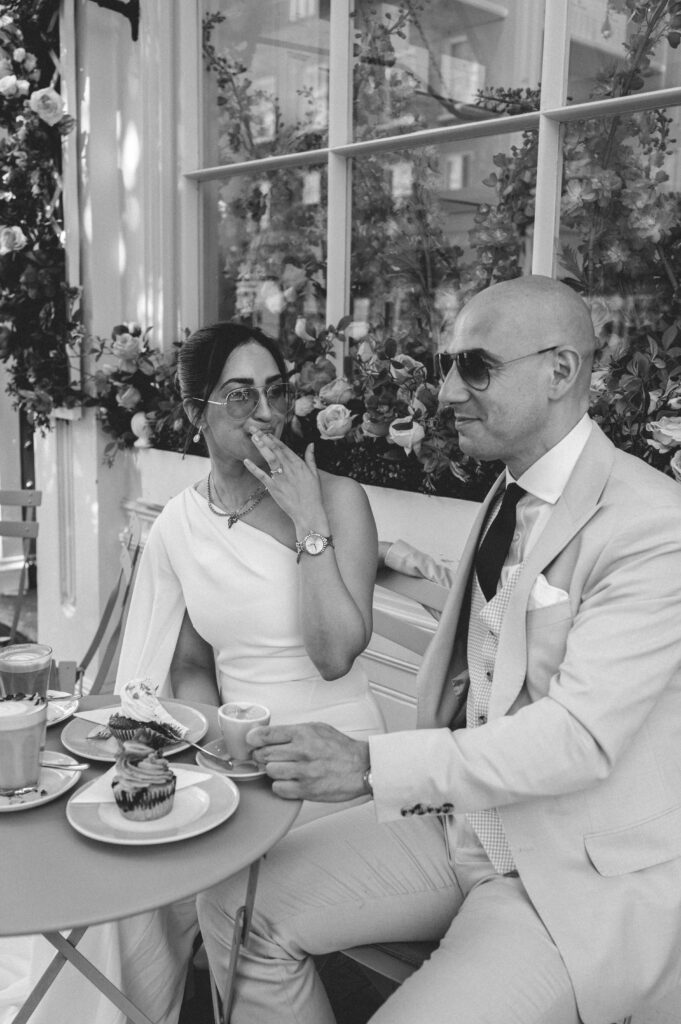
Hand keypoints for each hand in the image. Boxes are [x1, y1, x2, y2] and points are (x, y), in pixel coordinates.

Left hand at [244, 435, 325, 527]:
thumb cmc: (313, 494)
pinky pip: (262, 476)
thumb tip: (311, 444)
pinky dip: (253, 468)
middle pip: (275, 450)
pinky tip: (246, 460)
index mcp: (299, 464)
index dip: (274, 438)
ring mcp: (281, 478)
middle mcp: (289, 468)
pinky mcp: (274, 488)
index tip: (266, 431)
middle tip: (254, 429)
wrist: (309, 512)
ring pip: (269, 458)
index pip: (284, 447)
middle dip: (264, 438)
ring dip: (261, 447)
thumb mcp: (314, 474)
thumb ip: (311, 458)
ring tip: (253, 438)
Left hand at [246, 722, 369, 802]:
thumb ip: (295, 730)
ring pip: (270, 771)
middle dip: (262, 755)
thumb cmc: (341, 749)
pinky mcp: (306, 790)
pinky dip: (281, 786)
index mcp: (304, 733)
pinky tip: (289, 781)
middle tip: (267, 756)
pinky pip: (278, 788)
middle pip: (264, 754)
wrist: (362, 767)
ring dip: (274, 771)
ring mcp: (303, 772)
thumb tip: (270, 734)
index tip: (251, 741)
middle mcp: (302, 751)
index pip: (267, 734)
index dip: (254, 738)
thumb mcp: (319, 728)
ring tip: (284, 769)